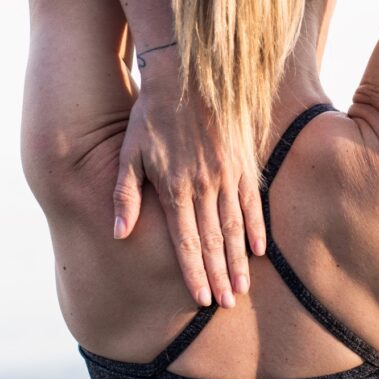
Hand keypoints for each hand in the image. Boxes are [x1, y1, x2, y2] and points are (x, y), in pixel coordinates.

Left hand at [115, 51, 266, 307]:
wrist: (187, 74)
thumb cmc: (151, 114)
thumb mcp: (129, 153)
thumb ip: (125, 195)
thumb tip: (119, 234)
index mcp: (175, 188)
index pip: (186, 242)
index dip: (194, 273)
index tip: (200, 299)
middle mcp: (204, 186)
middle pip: (213, 241)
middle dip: (219, 276)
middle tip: (226, 304)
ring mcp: (227, 175)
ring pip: (235, 227)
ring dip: (239, 261)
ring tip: (242, 287)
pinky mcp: (243, 162)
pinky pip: (252, 202)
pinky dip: (256, 227)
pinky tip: (260, 249)